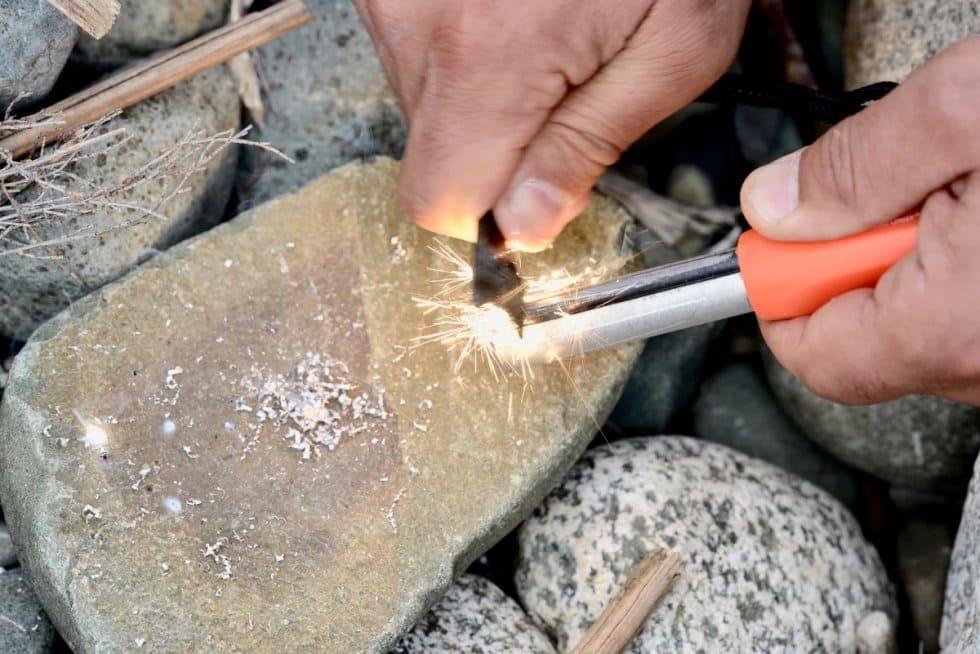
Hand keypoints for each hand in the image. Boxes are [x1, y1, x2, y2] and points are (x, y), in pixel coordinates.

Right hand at [354, 0, 749, 249]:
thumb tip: (523, 227)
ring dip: (480, 98)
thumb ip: (587, 148)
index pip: (439, 201)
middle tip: (562, 88)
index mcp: (487, 57)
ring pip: (422, 108)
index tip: (537, 192)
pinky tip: (509, 17)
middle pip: (433, 156)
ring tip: (540, 35)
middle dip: (497, 150)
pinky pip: (414, 57)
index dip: (491, 215)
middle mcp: (420, 21)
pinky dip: (461, 56)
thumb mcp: (671, 50)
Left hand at [740, 37, 979, 405]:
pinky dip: (973, 275)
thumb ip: (854, 170)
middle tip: (908, 190)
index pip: (816, 354)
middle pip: (874, 340)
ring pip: (934, 330)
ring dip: (927, 262)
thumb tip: (774, 208)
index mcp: (954, 326)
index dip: (783, 292)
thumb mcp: (964, 110)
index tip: (782, 243)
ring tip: (977, 194)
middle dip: (862, 263)